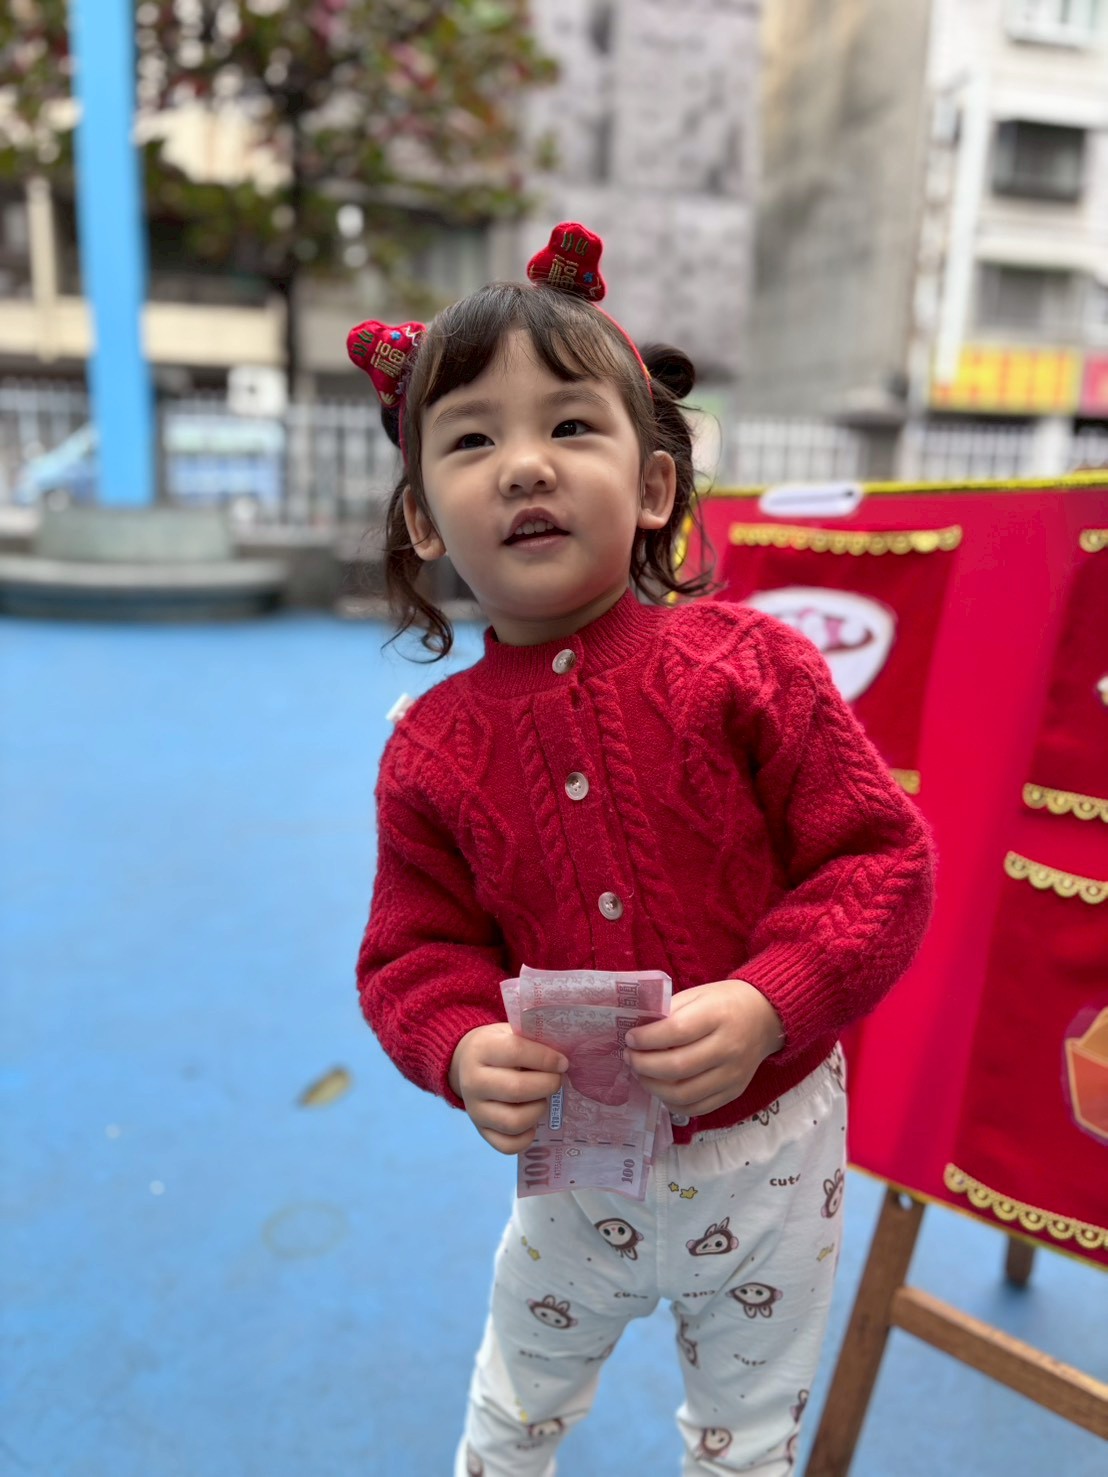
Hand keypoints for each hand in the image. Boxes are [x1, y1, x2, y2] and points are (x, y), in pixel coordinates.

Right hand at [449, 1023, 567, 1155]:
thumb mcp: (511, 1033)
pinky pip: (508, 1146)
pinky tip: (534, 1121)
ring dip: (538, 1110)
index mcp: (482, 1050)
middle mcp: (473, 1082)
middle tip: (557, 1080)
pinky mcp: (481, 1131)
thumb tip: (563, 1060)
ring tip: (544, 1099)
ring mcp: (475, 1110)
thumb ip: (533, 1041)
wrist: (467, 1062)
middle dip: (547, 1085)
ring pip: (514, 1121)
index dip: (546, 1058)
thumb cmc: (499, 1046)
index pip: (516, 1052)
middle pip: (516, 1089)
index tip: (563, 1063)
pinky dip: (527, 1137)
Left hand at [624, 980, 784, 1118]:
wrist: (766, 1017)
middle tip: (629, 1057)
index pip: (676, 1031)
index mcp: (718, 1016)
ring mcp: (733, 1074)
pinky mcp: (734, 1092)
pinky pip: (697, 1108)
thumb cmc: (725, 1002)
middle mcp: (729, 1048)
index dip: (647, 1038)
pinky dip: (672, 1103)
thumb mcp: (697, 995)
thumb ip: (669, 1012)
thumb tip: (638, 1033)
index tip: (630, 1038)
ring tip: (641, 1074)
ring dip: (653, 1087)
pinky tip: (661, 1089)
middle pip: (677, 1067)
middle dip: (643, 1065)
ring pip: (684, 1094)